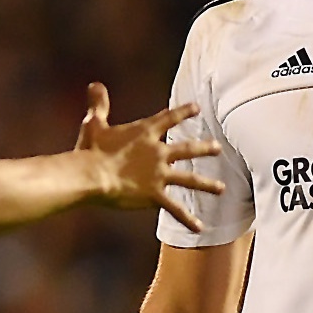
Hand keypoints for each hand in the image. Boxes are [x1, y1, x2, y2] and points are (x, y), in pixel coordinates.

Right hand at [76, 82, 224, 236]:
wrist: (93, 175)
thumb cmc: (91, 150)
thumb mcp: (95, 124)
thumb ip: (99, 105)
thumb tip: (95, 84)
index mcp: (145, 133)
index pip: (169, 118)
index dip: (183, 112)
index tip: (196, 107)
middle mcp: (158, 152)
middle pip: (187, 148)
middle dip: (204, 148)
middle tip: (218, 148)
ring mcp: (159, 174)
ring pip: (189, 179)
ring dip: (206, 184)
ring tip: (221, 189)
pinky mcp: (155, 195)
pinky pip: (175, 209)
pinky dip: (187, 219)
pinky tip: (200, 228)